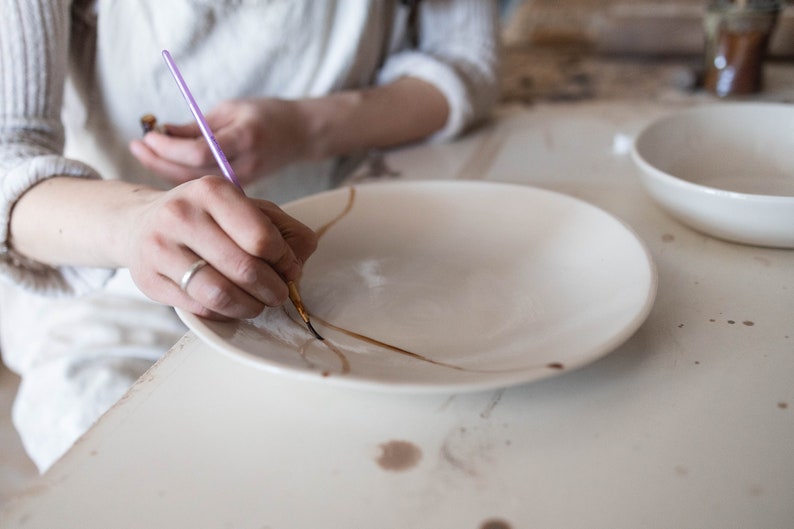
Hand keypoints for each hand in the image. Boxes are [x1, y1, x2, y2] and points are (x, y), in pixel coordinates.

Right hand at [126, 175, 316, 319]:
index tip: (289, 268)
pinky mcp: (149, 280)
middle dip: (272, 289)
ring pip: (220, 294)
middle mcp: (181, 214)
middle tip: (278, 293)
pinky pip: (200, 308)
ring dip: (250, 306)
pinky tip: (231, 305)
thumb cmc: (207, 218)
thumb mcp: (248, 209)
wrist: (140, 224)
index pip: (261, 237)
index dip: (284, 260)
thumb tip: (297, 263)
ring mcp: (160, 248)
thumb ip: (284, 230)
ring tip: (258, 304)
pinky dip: (225, 313)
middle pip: (244, 268)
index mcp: (212, 191)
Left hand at [129, 98, 311, 186]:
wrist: (301, 135)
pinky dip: (182, 176)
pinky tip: (165, 164)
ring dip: (165, 168)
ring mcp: (244, 181)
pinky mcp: (241, 189)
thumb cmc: (267, 115)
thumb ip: (198, 125)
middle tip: (136, 145)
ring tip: (143, 151)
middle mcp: (244, 165)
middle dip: (159, 160)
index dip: (169, 147)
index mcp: (244, 139)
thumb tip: (161, 132)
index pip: (199, 153)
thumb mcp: (231, 110)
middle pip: (191, 174)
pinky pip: (205, 187)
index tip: (148, 135)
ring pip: (195, 184)